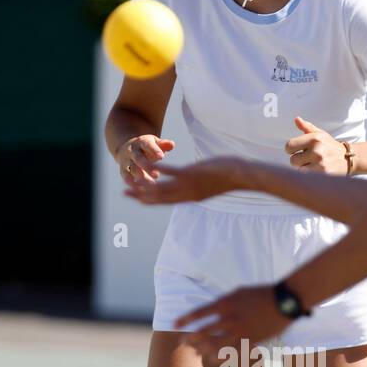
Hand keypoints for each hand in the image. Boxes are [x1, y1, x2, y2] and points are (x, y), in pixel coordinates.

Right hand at [116, 135, 174, 184]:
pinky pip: (127, 178)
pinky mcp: (123, 171)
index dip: (154, 150)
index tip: (161, 157)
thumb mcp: (155, 143)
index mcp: (142, 142)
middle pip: (138, 158)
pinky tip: (144, 191)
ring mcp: (126, 161)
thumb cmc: (148, 147)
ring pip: (132, 170)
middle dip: (146, 166)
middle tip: (156, 174)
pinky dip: (134, 185)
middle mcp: (132, 151)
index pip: (147, 145)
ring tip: (152, 184)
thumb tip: (172, 144)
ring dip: (141, 178)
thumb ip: (163, 145)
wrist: (127, 150)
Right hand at [124, 156, 248, 204]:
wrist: (241, 176)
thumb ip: (196, 188)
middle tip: (124, 193)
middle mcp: (187, 194)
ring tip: (131, 180)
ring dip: (145, 184)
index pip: (165, 201)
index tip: (136, 199)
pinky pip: (172, 173)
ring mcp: (189, 185)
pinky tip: (150, 165)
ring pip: (162, 187)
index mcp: (190, 198)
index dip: (149, 201)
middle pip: (159, 198)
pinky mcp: (193, 174)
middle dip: (141, 195)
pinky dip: (161, 169)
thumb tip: (193, 186)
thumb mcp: (208, 186)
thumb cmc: (228, 178)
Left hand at [174, 285, 289, 355]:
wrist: (284, 301)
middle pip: (205, 331)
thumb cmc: (261, 293)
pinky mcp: (250, 340)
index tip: (174, 324)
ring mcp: (240, 331)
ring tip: (197, 353)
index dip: (185, 319)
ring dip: (204, 349)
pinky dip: (222, 355)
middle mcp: (230, 318)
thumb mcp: (239, 292)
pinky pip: (233, 351)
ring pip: (217, 344)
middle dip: (192, 338)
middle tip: (182, 342)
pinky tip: (214, 359)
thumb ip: (224, 302)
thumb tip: (212, 310)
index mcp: (226, 303)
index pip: (199, 312)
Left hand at [285, 116, 348, 173]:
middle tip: (308, 158)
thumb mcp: (320, 134)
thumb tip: (296, 119)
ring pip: (300, 170)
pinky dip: (311, 175)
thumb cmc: (330, 146)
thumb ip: (307, 127)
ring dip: (304, 168)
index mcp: (314, 138)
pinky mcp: (324, 175)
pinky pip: (308, 177)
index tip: (296, 150)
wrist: (348, 158)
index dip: (291, 149)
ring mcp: (321, 164)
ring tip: (314, 164)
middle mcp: (317, 150)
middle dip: (299, 160)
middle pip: (293, 160)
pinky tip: (318, 170)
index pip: (289, 146)